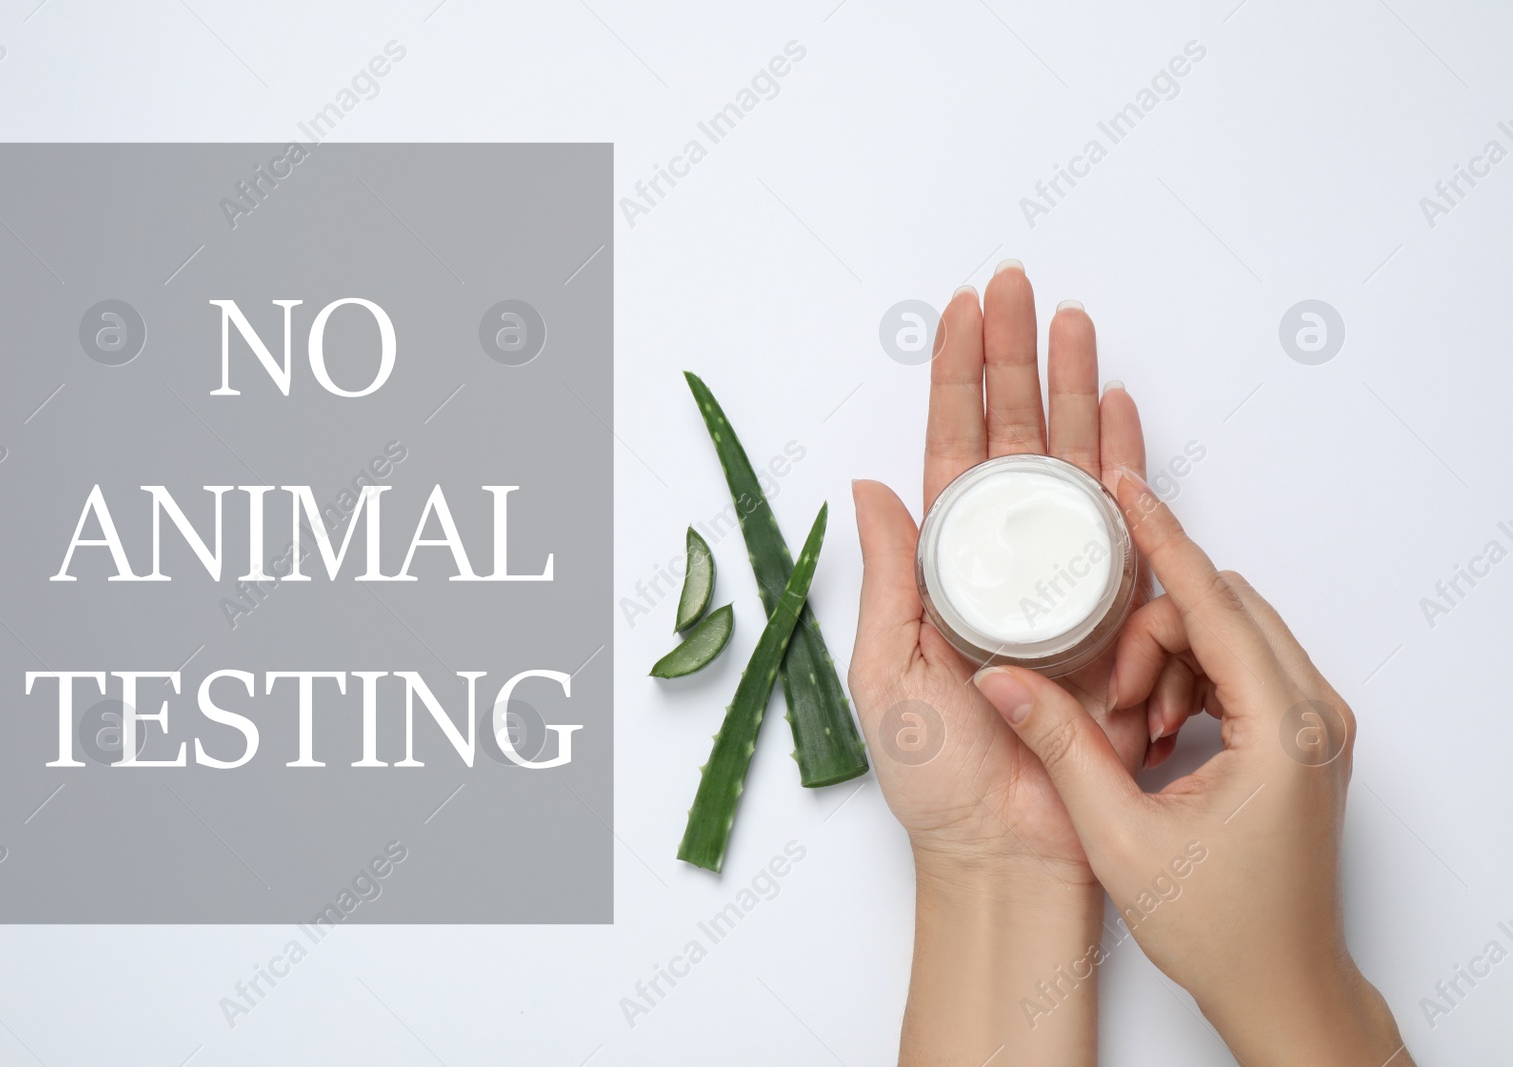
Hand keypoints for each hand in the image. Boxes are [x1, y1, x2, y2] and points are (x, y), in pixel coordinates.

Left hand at [849, 264, 1149, 1062]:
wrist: (1010, 853)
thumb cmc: (937, 779)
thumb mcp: (886, 672)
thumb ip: (888, 577)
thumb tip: (869, 487)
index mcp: (942, 569)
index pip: (948, 451)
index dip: (953, 380)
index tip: (960, 312)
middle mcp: (1003, 563)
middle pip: (1011, 438)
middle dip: (1014, 360)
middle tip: (1018, 285)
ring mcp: (1062, 582)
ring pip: (1069, 464)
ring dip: (1072, 391)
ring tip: (1073, 322)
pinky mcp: (1115, 615)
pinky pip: (1125, 525)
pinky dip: (1126, 464)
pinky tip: (1120, 411)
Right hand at [973, 468, 1413, 1065]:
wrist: (1281, 984)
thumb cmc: (1222, 928)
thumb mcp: (1121, 835)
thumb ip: (1060, 743)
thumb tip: (999, 678)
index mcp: (1284, 730)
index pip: (1214, 601)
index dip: (1161, 538)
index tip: (1122, 485)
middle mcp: (1315, 714)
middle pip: (1222, 608)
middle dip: (1152, 631)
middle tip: (1111, 695)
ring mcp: (1316, 723)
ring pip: (1230, 632)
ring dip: (1170, 659)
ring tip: (1138, 730)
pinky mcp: (1304, 735)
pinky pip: (1242, 665)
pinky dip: (1192, 680)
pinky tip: (1160, 733)